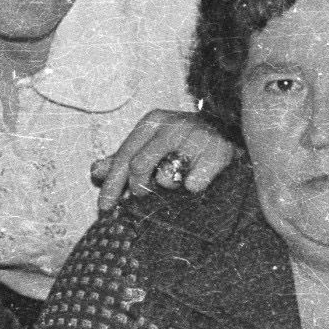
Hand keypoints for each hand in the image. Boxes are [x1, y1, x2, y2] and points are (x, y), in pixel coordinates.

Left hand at [93, 108, 238, 202]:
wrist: (232, 130)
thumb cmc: (186, 141)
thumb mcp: (152, 143)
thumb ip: (125, 158)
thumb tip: (96, 171)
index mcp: (152, 121)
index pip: (123, 156)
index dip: (112, 185)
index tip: (105, 207)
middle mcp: (172, 125)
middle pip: (138, 167)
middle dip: (137, 189)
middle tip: (141, 198)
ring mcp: (195, 138)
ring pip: (165, 179)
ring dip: (170, 186)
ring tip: (181, 176)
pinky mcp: (216, 154)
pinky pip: (193, 185)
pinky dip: (194, 187)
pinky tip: (199, 178)